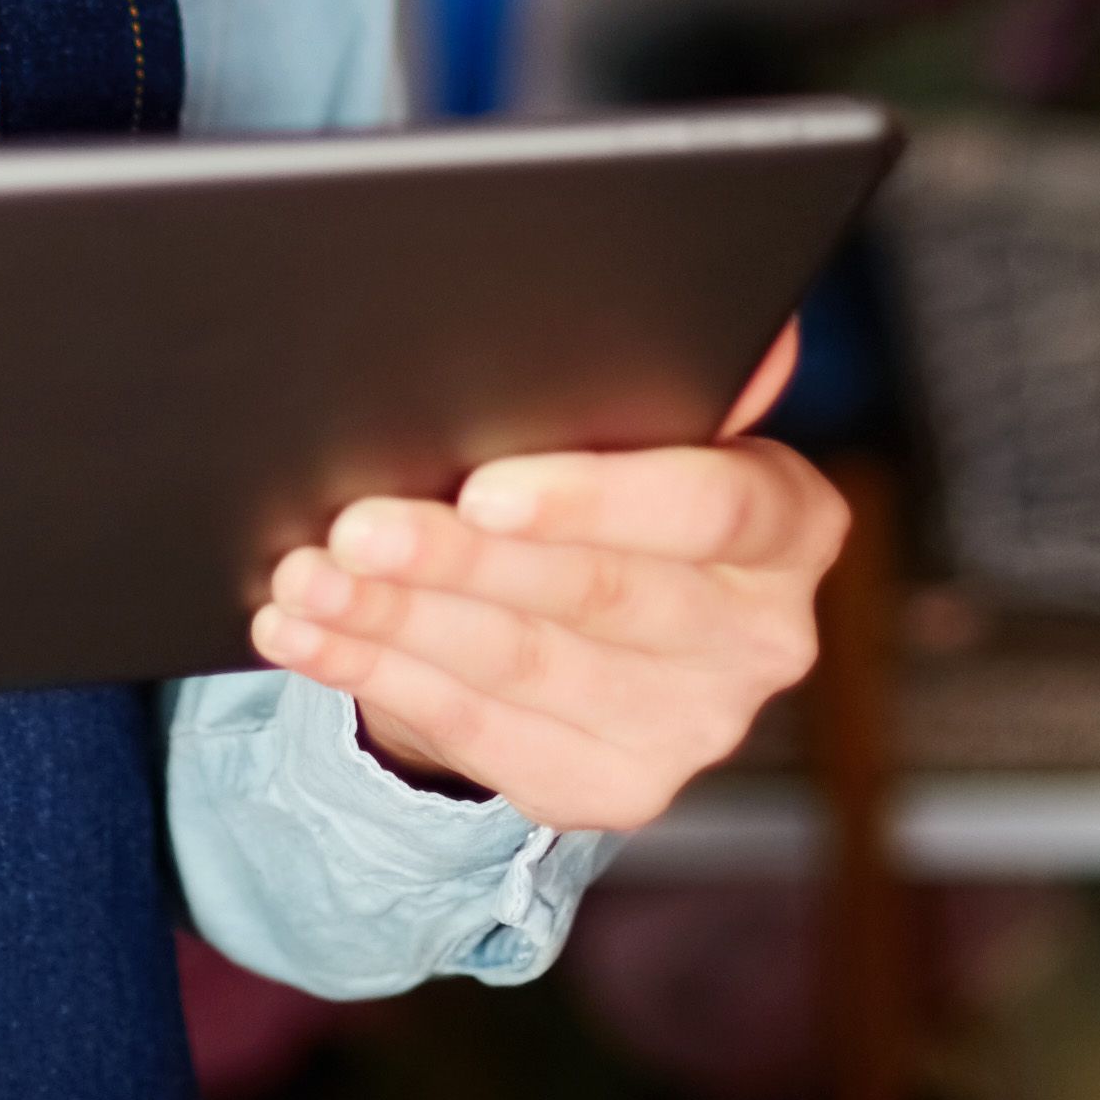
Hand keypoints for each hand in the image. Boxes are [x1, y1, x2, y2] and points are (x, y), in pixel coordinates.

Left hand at [245, 326, 845, 833]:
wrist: (593, 617)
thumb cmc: (611, 488)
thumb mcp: (643, 422)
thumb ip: (661, 378)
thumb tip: (672, 314)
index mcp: (791, 524)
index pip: (710, 508)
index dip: (593, 500)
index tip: (483, 489)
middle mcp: (763, 637)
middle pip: (597, 594)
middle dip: (459, 561)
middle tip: (354, 530)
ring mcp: (694, 725)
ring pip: (520, 666)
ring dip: (395, 622)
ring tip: (308, 581)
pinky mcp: (615, 785)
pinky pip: (478, 730)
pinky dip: (378, 675)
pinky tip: (312, 638)